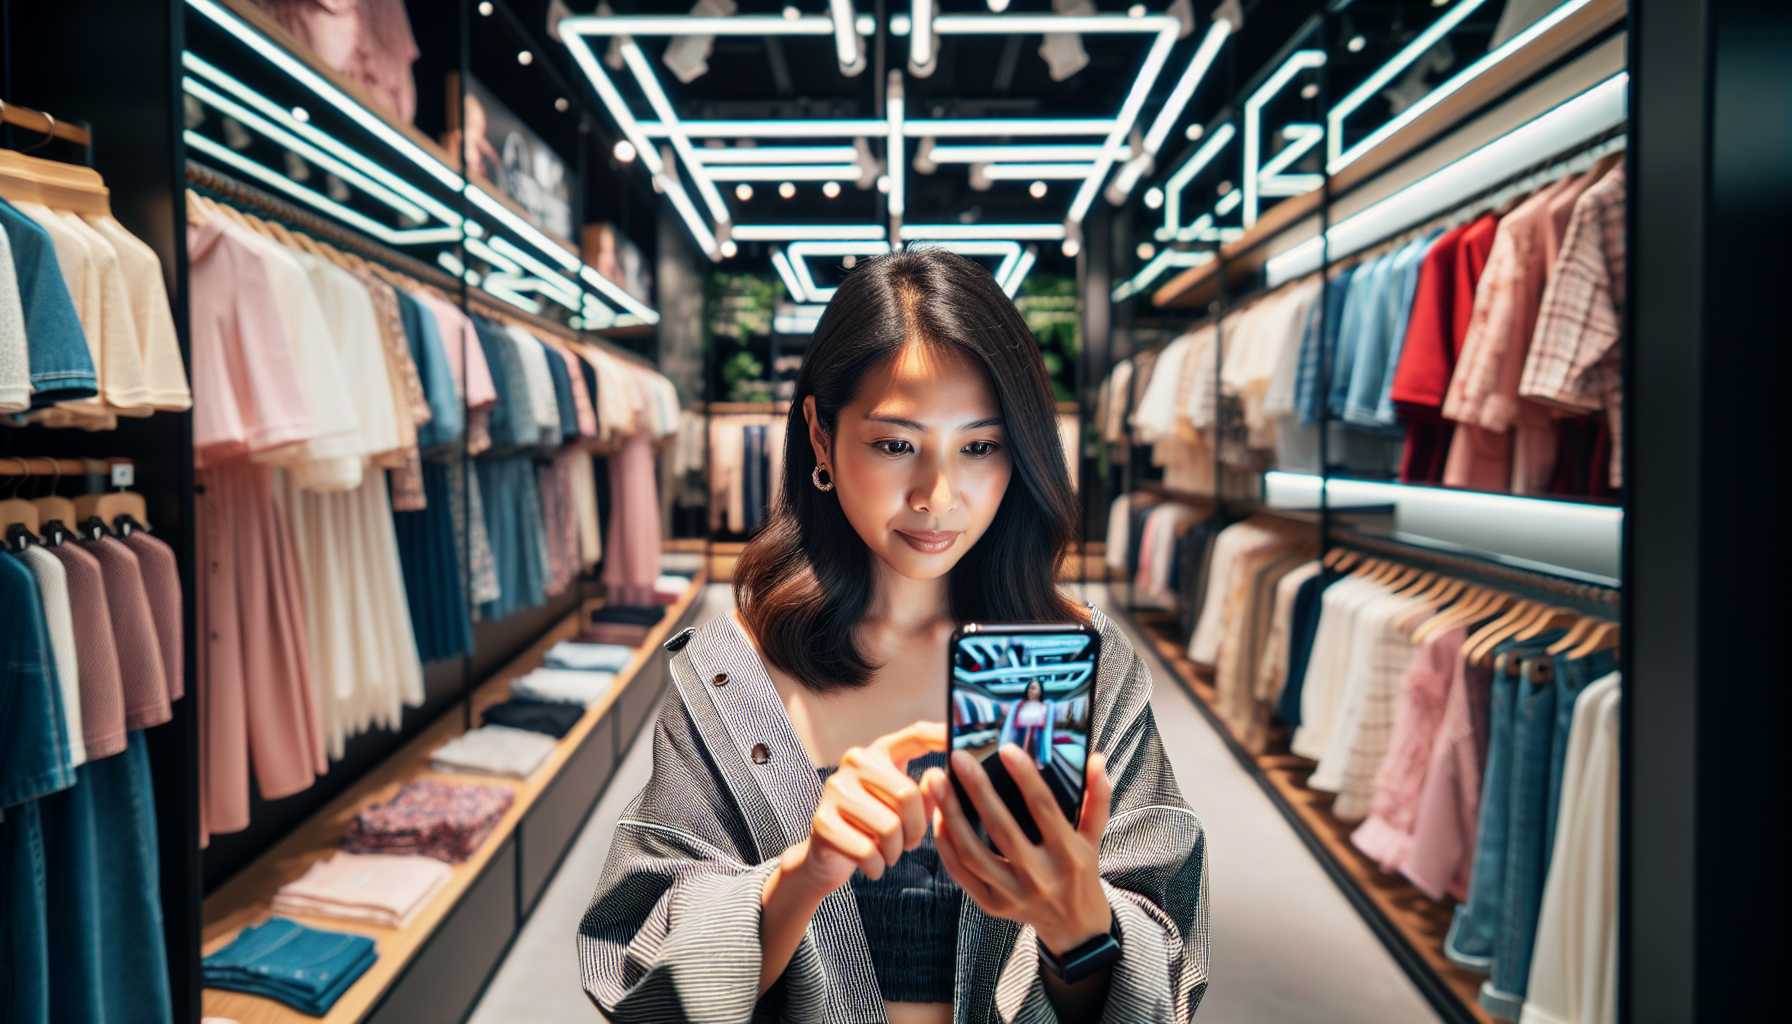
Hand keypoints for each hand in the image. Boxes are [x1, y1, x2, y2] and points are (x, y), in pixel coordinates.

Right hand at [781, 720, 946, 896]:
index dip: (942, 736)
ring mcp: (835, 788)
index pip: (916, 734)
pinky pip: (867, 851)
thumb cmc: (876, 827)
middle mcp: (854, 761)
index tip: (968, 743)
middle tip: (909, 842)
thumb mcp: (904, 807)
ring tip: (888, 852)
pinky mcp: (822, 821)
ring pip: (889, 827)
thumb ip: (930, 792)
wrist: (827, 857)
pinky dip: (877, 867)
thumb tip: (958, 782)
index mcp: (880, 751)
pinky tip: (871, 864)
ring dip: (895, 851)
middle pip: (907, 794)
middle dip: (916, 829)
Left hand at [920, 744, 1113, 955]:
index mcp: (1068, 854)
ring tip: (936, 783)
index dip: (1024, 777)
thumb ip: (1097, 798)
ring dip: (951, 816)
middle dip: (977, 790)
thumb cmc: (1082, 872)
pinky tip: (937, 818)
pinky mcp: (992, 906)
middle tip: (958, 757)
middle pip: (1001, 828)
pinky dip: (946, 846)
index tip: (1005, 748)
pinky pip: (961, 874)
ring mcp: (1013, 894)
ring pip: (972, 853)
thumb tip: (1096, 759)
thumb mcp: (1094, 837)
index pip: (1043, 808)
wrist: (1075, 928)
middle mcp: (1040, 876)